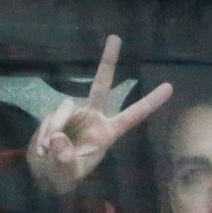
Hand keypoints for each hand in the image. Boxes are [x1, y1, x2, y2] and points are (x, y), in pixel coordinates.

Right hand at [26, 35, 172, 196]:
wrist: (45, 174)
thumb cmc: (65, 175)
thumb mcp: (68, 172)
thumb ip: (64, 158)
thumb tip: (56, 137)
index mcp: (108, 132)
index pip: (132, 115)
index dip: (150, 102)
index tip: (169, 87)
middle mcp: (94, 117)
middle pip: (101, 85)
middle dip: (108, 61)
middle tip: (115, 37)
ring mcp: (74, 113)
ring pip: (65, 108)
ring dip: (54, 128)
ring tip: (47, 151)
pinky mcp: (57, 114)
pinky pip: (50, 118)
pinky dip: (44, 133)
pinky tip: (41, 150)